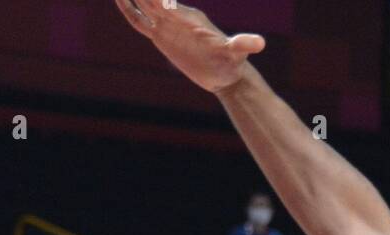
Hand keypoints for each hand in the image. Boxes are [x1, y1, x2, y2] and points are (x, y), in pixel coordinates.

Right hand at [114, 0, 264, 93]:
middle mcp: (175, 16)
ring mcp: (167, 25)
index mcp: (188, 17)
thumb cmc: (231, 62)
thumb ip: (244, 45)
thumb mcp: (237, 54)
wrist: (225, 74)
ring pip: (143, 3)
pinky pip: (141, 22)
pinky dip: (129, 10)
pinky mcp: (161, 37)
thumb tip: (260, 44)